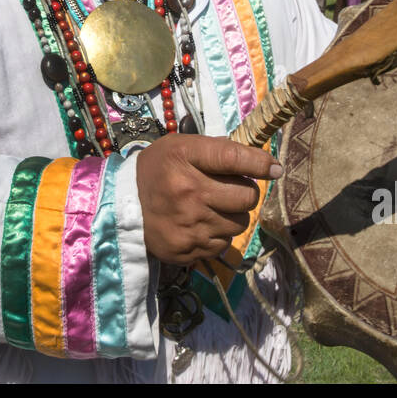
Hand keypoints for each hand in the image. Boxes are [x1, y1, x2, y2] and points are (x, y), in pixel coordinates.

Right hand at [137, 134, 281, 265]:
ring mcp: (189, 225)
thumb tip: (264, 163)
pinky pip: (223, 244)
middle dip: (244, 192)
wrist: (121, 206)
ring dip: (233, 216)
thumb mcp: (181, 147)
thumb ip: (218, 149)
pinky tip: (199, 224)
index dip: (260, 163)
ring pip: (240, 224)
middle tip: (228, 189)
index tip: (275, 168)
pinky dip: (218, 234)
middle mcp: (189, 193)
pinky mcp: (188, 250)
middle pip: (247, 197)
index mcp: (185, 160)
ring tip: (211, 208)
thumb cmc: (158, 170)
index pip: (234, 158)